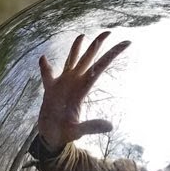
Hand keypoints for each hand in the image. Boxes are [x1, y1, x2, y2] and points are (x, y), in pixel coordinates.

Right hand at [36, 31, 129, 148]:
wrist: (51, 138)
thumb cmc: (64, 134)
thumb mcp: (78, 131)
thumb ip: (92, 127)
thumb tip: (110, 126)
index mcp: (81, 90)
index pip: (98, 68)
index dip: (111, 55)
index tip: (126, 43)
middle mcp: (74, 84)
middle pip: (88, 60)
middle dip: (97, 46)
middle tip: (109, 32)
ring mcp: (63, 85)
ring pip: (71, 62)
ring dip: (76, 49)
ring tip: (82, 35)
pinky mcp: (50, 90)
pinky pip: (47, 75)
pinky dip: (45, 67)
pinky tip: (44, 58)